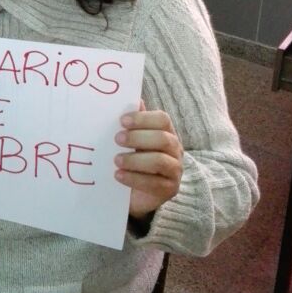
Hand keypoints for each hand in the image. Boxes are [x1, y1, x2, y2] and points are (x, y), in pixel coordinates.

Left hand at [114, 104, 182, 219]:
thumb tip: (132, 99)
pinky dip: (134, 178)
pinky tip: (118, 175)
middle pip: (162, 138)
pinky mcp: (169, 189)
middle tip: (117, 139)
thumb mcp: (132, 141)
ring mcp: (175, 170)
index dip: (143, 118)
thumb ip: (133, 123)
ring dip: (135, 160)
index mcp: (167, 132)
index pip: (162, 119)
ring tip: (116, 160)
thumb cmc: (134, 161)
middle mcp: (175, 149)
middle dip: (138, 138)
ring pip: (160, 161)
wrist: (136, 193)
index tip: (122, 121)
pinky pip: (154, 183)